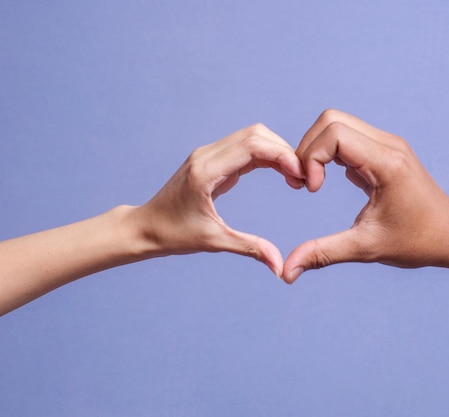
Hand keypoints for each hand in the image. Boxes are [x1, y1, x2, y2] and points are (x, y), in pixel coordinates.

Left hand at [131, 124, 303, 275]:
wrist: (145, 227)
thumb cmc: (173, 235)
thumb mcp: (214, 241)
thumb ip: (250, 248)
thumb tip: (279, 266)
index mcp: (206, 171)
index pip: (253, 146)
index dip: (283, 155)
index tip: (301, 176)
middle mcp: (206, 155)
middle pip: (256, 134)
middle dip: (284, 151)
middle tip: (303, 178)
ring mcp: (208, 154)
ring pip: (252, 137)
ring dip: (277, 152)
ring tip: (295, 177)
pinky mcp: (212, 160)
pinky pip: (245, 148)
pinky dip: (266, 156)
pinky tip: (281, 173)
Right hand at [282, 109, 448, 282]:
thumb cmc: (416, 242)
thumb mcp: (366, 248)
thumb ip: (323, 254)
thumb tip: (287, 272)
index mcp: (386, 163)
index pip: (334, 134)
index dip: (312, 158)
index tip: (312, 190)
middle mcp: (387, 144)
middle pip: (330, 120)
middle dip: (308, 149)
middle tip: (306, 184)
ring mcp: (387, 143)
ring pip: (337, 123)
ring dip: (316, 149)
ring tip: (314, 182)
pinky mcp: (383, 149)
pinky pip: (346, 135)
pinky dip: (328, 152)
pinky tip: (327, 180)